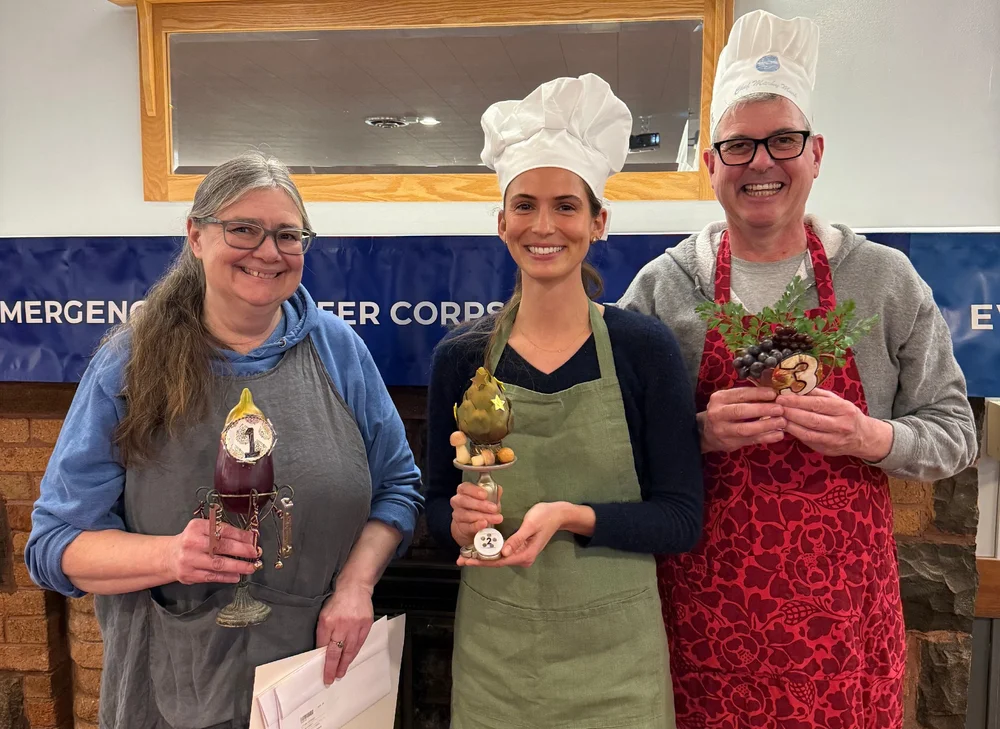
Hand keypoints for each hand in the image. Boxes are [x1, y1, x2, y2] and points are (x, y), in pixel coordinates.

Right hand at [164, 518, 258, 584]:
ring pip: (218, 564)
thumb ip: (222, 532)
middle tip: (255, 553)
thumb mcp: (203, 530)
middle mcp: (192, 542)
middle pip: (221, 546)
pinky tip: (237, 576)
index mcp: (197, 527)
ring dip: (237, 566)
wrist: (168, 556)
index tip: (253, 539)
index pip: (223, 530)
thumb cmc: (192, 541)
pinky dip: (226, 577)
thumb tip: (249, 538)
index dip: (241, 535)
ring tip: (250, 567)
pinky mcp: (189, 574)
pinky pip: (212, 576)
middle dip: (242, 550)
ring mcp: (190, 560)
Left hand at [316, 582, 373, 684]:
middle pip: (335, 651)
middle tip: (330, 679)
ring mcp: (355, 625)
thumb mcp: (324, 613)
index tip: (322, 672)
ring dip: (344, 664)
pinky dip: (354, 653)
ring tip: (340, 673)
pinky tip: (350, 659)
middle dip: (332, 667)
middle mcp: (341, 624)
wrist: (355, 586)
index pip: (323, 645)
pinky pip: (359, 643)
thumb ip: (323, 631)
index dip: (322, 661)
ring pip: (349, 650)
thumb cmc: (338, 599)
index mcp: (327, 621)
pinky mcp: (366, 624)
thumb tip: (321, 649)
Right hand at [450, 482, 502, 546]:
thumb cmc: (478, 509)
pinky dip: (477, 525)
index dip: (474, 490)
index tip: (485, 495)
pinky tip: (484, 524)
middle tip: (494, 508)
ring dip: (482, 516)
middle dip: (481, 505)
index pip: (464, 488)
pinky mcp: (461, 527)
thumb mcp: (487, 499)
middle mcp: (458, 502)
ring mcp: (457, 515)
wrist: (470, 526)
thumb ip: (492, 494)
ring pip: (466, 515)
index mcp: (463, 492)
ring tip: (495, 518)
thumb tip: (499, 490)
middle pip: (465, 501)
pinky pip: (468, 527)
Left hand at [458, 502, 565, 568]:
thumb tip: (503, 552)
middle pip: (497, 562)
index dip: (482, 560)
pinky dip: (490, 552)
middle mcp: (523, 557)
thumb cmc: (545, 516)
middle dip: (478, 560)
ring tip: (465, 556)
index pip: (499, 560)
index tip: (467, 560)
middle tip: (460, 559)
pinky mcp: (520, 548)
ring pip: (499, 558)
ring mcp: (522, 554)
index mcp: (525, 554)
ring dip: (483, 557)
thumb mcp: (530, 525)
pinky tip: (479, 550)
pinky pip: (503, 553)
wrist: (559, 514)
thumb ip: (516, 539)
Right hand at [699, 387, 785, 452]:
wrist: (707, 433)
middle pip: (741, 411)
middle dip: (762, 410)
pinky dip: (766, 438)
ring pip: (745, 428)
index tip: (774, 394)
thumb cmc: (724, 412)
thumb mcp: (729, 400)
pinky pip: (750, 441)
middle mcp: (717, 414)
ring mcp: (722, 430)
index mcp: (719, 398)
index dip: (758, 394)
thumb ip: (746, 397)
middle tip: (780, 409)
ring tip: (782, 422)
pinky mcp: (729, 443)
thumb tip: (772, 394)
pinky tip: (778, 435)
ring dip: (766, 425)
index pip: (740, 394)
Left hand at [777, 388, 892, 459]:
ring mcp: (834, 440)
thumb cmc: (846, 414)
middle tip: (775, 407)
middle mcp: (841, 425)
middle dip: (790, 412)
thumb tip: (795, 386)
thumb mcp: (837, 400)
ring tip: (777, 417)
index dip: (797, 401)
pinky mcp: (827, 450)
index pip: (817, 404)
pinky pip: (808, 441)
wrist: (863, 437)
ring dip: (789, 425)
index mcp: (843, 409)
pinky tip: (785, 427)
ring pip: (808, 433)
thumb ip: (817, 394)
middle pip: (811, 419)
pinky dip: (794, 433)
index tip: (782, 397)